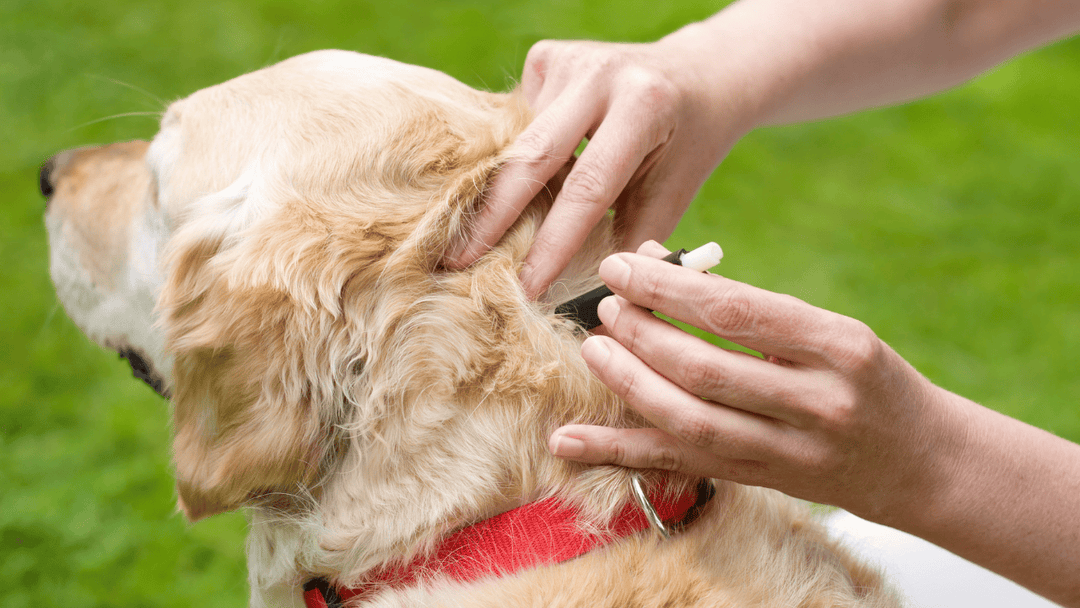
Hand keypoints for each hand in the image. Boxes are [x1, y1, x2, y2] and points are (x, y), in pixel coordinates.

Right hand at [445, 31, 753, 298]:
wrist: (697, 75)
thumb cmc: (686, 145)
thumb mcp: (674, 193)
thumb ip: (631, 241)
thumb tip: (589, 303)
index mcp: (643, 106)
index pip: (588, 187)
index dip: (553, 243)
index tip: (526, 287)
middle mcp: (600, 74)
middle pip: (532, 156)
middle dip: (493, 217)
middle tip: (457, 263)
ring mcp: (568, 59)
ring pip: (518, 141)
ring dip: (501, 191)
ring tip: (471, 238)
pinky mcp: (546, 57)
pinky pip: (517, 123)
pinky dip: (516, 158)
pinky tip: (522, 178)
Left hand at [549, 241, 969, 522]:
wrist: (921, 460)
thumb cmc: (865, 378)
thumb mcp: (830, 331)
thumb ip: (753, 310)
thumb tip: (661, 271)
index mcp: (839, 346)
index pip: (738, 312)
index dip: (669, 289)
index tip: (622, 266)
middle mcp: (819, 403)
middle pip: (707, 369)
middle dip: (643, 335)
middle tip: (606, 307)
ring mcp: (792, 452)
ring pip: (691, 421)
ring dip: (630, 385)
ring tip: (595, 350)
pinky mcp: (765, 482)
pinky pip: (682, 465)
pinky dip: (619, 452)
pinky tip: (569, 441)